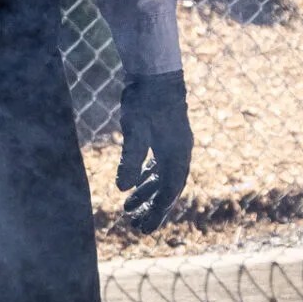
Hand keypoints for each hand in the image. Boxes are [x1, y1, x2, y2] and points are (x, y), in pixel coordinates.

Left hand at [116, 71, 192, 232]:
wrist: (156, 72)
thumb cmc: (145, 100)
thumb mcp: (134, 131)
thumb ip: (129, 160)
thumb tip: (122, 188)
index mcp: (177, 155)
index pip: (168, 192)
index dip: (156, 212)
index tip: (144, 228)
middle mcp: (180, 153)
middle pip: (168, 189)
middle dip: (152, 208)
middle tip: (136, 226)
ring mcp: (175, 144)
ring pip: (163, 177)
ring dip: (147, 193)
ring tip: (127, 207)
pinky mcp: (166, 136)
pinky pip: (160, 164)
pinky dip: (148, 176)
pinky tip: (135, 182)